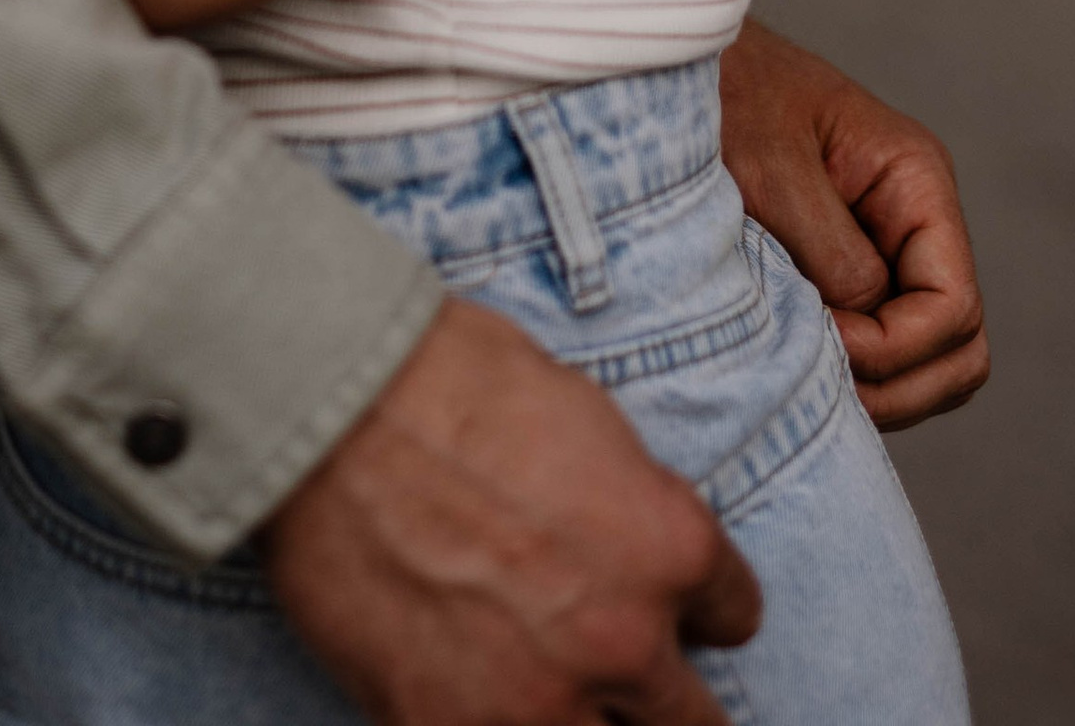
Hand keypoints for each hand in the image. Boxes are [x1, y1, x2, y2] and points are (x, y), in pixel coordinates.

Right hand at [265, 298, 757, 724]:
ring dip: (589, 721)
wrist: (343, 413)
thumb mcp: (588, 423)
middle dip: (661, 698)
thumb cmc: (457, 383)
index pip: (732, 616)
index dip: (702, 610)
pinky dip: (491, 723)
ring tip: (552, 688)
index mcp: (672, 549)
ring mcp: (539, 703)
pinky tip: (472, 694)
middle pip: (692, 721)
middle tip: (626, 677)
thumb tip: (626, 540)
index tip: (678, 612)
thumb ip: (629, 506)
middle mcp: (626, 640)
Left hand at [719, 18, 988, 429]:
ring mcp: (886, 248)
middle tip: (818, 383)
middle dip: (898, 385)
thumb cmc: (725, 95)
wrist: (676, 64)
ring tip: (804, 375)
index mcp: (916, 181)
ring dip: (877, 387)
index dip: (894, 349)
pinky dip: (853, 373)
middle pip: (958, 347)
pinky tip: (796, 360)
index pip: (953, 308)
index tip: (820, 341)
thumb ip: (831, 252)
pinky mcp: (845, 269)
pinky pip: (880, 348)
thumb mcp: (773, 169)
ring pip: (927, 360)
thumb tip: (866, 333)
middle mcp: (916, 219)